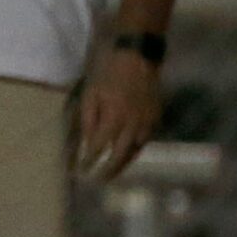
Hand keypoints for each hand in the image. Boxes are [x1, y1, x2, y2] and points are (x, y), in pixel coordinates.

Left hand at [76, 47, 162, 181]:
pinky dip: (136, 151)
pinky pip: (146, 140)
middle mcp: (133, 123)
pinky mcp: (156, 116)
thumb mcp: (90, 92)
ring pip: (136, 150)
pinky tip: (127, 155)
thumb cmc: (107, 71)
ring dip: (124, 164)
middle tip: (97, 182)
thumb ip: (88, 119)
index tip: (80, 171)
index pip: (99, 147)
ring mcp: (148, 121)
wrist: (138, 54)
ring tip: (111, 173)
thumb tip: (85, 143)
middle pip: (120, 155)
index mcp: (114, 116)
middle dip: (108, 171)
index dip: (89, 161)